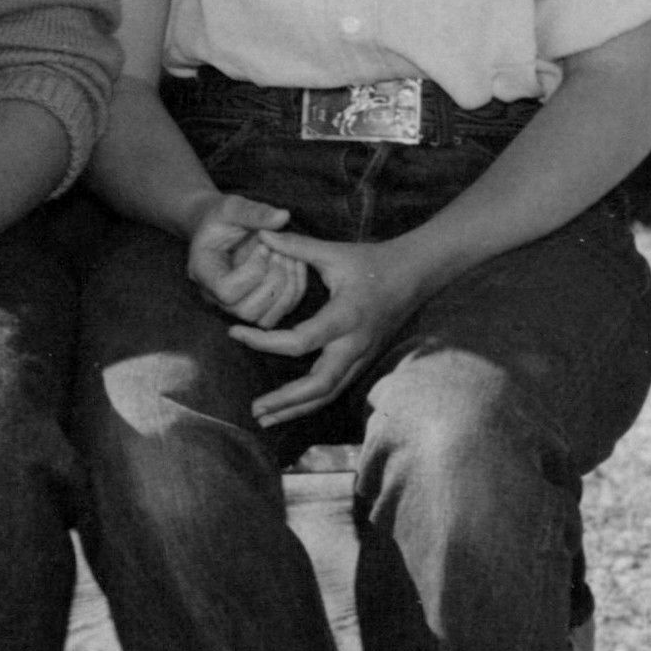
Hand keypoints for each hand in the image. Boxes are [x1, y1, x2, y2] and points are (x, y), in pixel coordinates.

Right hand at [182, 194, 314, 328]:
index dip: (252, 271)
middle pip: (246, 310)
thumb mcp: (232, 207)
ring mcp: (235, 304)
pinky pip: (278, 314)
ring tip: (289, 258)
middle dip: (272, 282)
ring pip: (264, 319)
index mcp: (203, 272)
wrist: (218, 229)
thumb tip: (283, 216)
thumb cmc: (221, 217)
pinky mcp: (255, 306)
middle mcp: (215, 296)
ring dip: (285, 289)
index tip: (265, 246)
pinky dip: (293, 292)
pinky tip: (294, 266)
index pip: (226, 290)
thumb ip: (254, 212)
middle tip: (280, 253)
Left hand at [229, 231, 433, 430]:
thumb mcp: (334, 252)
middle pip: (319, 385)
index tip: (235, 333)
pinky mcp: (364, 361)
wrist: (415, 274)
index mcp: (345, 316)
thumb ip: (296, 245)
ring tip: (265, 418)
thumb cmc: (373, 262)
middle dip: (285, 401)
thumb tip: (259, 231)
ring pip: (329, 394)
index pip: (300, 342)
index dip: (264, 342)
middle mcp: (355, 343)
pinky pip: (336, 388)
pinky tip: (290, 409)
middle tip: (254, 409)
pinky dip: (312, 402)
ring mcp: (362, 356)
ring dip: (296, 409)